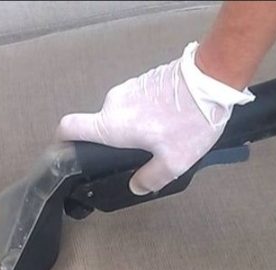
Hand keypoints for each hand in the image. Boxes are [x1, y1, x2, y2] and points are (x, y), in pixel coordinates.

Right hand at [56, 42, 254, 194]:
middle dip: (113, 142)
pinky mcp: (144, 80)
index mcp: (112, 125)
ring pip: (120, 115)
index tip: (66, 151)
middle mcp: (113, 104)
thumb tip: (137, 186)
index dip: (61, 141)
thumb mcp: (173, 162)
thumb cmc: (190, 121)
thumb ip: (150, 179)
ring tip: (159, 138)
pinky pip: (134, 103)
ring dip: (132, 128)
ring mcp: (128, 88)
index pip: (69, 127)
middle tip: (137, 155)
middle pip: (100, 126)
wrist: (213, 77)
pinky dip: (144, 115)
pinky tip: (167, 121)